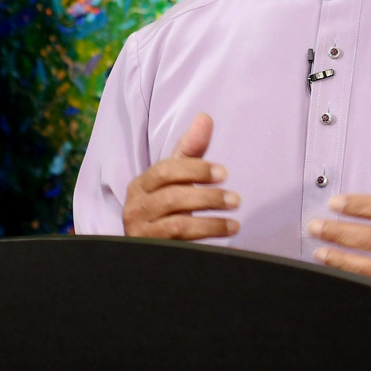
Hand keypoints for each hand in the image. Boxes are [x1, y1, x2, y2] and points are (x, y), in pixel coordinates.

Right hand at [122, 113, 239, 239]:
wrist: (150, 248)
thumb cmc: (166, 206)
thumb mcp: (177, 177)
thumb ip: (190, 149)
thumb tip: (205, 118)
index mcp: (140, 185)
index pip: (166, 171)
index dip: (195, 170)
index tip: (223, 173)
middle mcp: (136, 208)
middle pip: (172, 198)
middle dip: (207, 197)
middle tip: (235, 199)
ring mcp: (142, 233)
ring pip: (177, 224)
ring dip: (210, 222)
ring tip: (235, 221)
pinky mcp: (152, 252)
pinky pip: (180, 244)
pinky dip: (205, 238)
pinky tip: (225, 234)